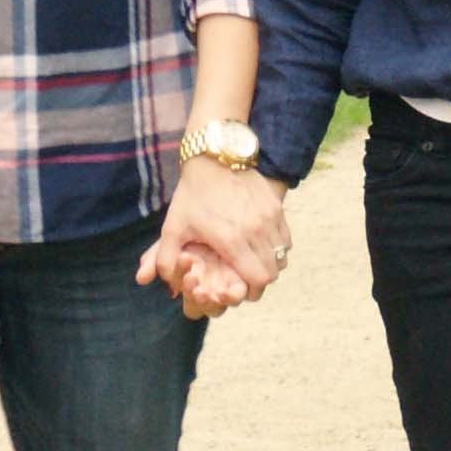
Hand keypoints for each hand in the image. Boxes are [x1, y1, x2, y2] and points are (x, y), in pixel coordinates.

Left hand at [139, 159, 289, 323]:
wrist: (215, 158)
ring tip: (253, 263)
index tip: (239, 290)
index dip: (250, 292)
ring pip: (280, 257)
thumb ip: (165, 259)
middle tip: (247, 280)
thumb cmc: (193, 195)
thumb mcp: (172, 226)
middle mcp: (255, 231)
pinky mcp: (276, 207)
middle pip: (271, 273)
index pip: (256, 280)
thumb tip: (168, 285)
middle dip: (259, 282)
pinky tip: (261, 245)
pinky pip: (285, 240)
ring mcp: (269, 218)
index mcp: (230, 240)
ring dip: (269, 265)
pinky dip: (276, 248)